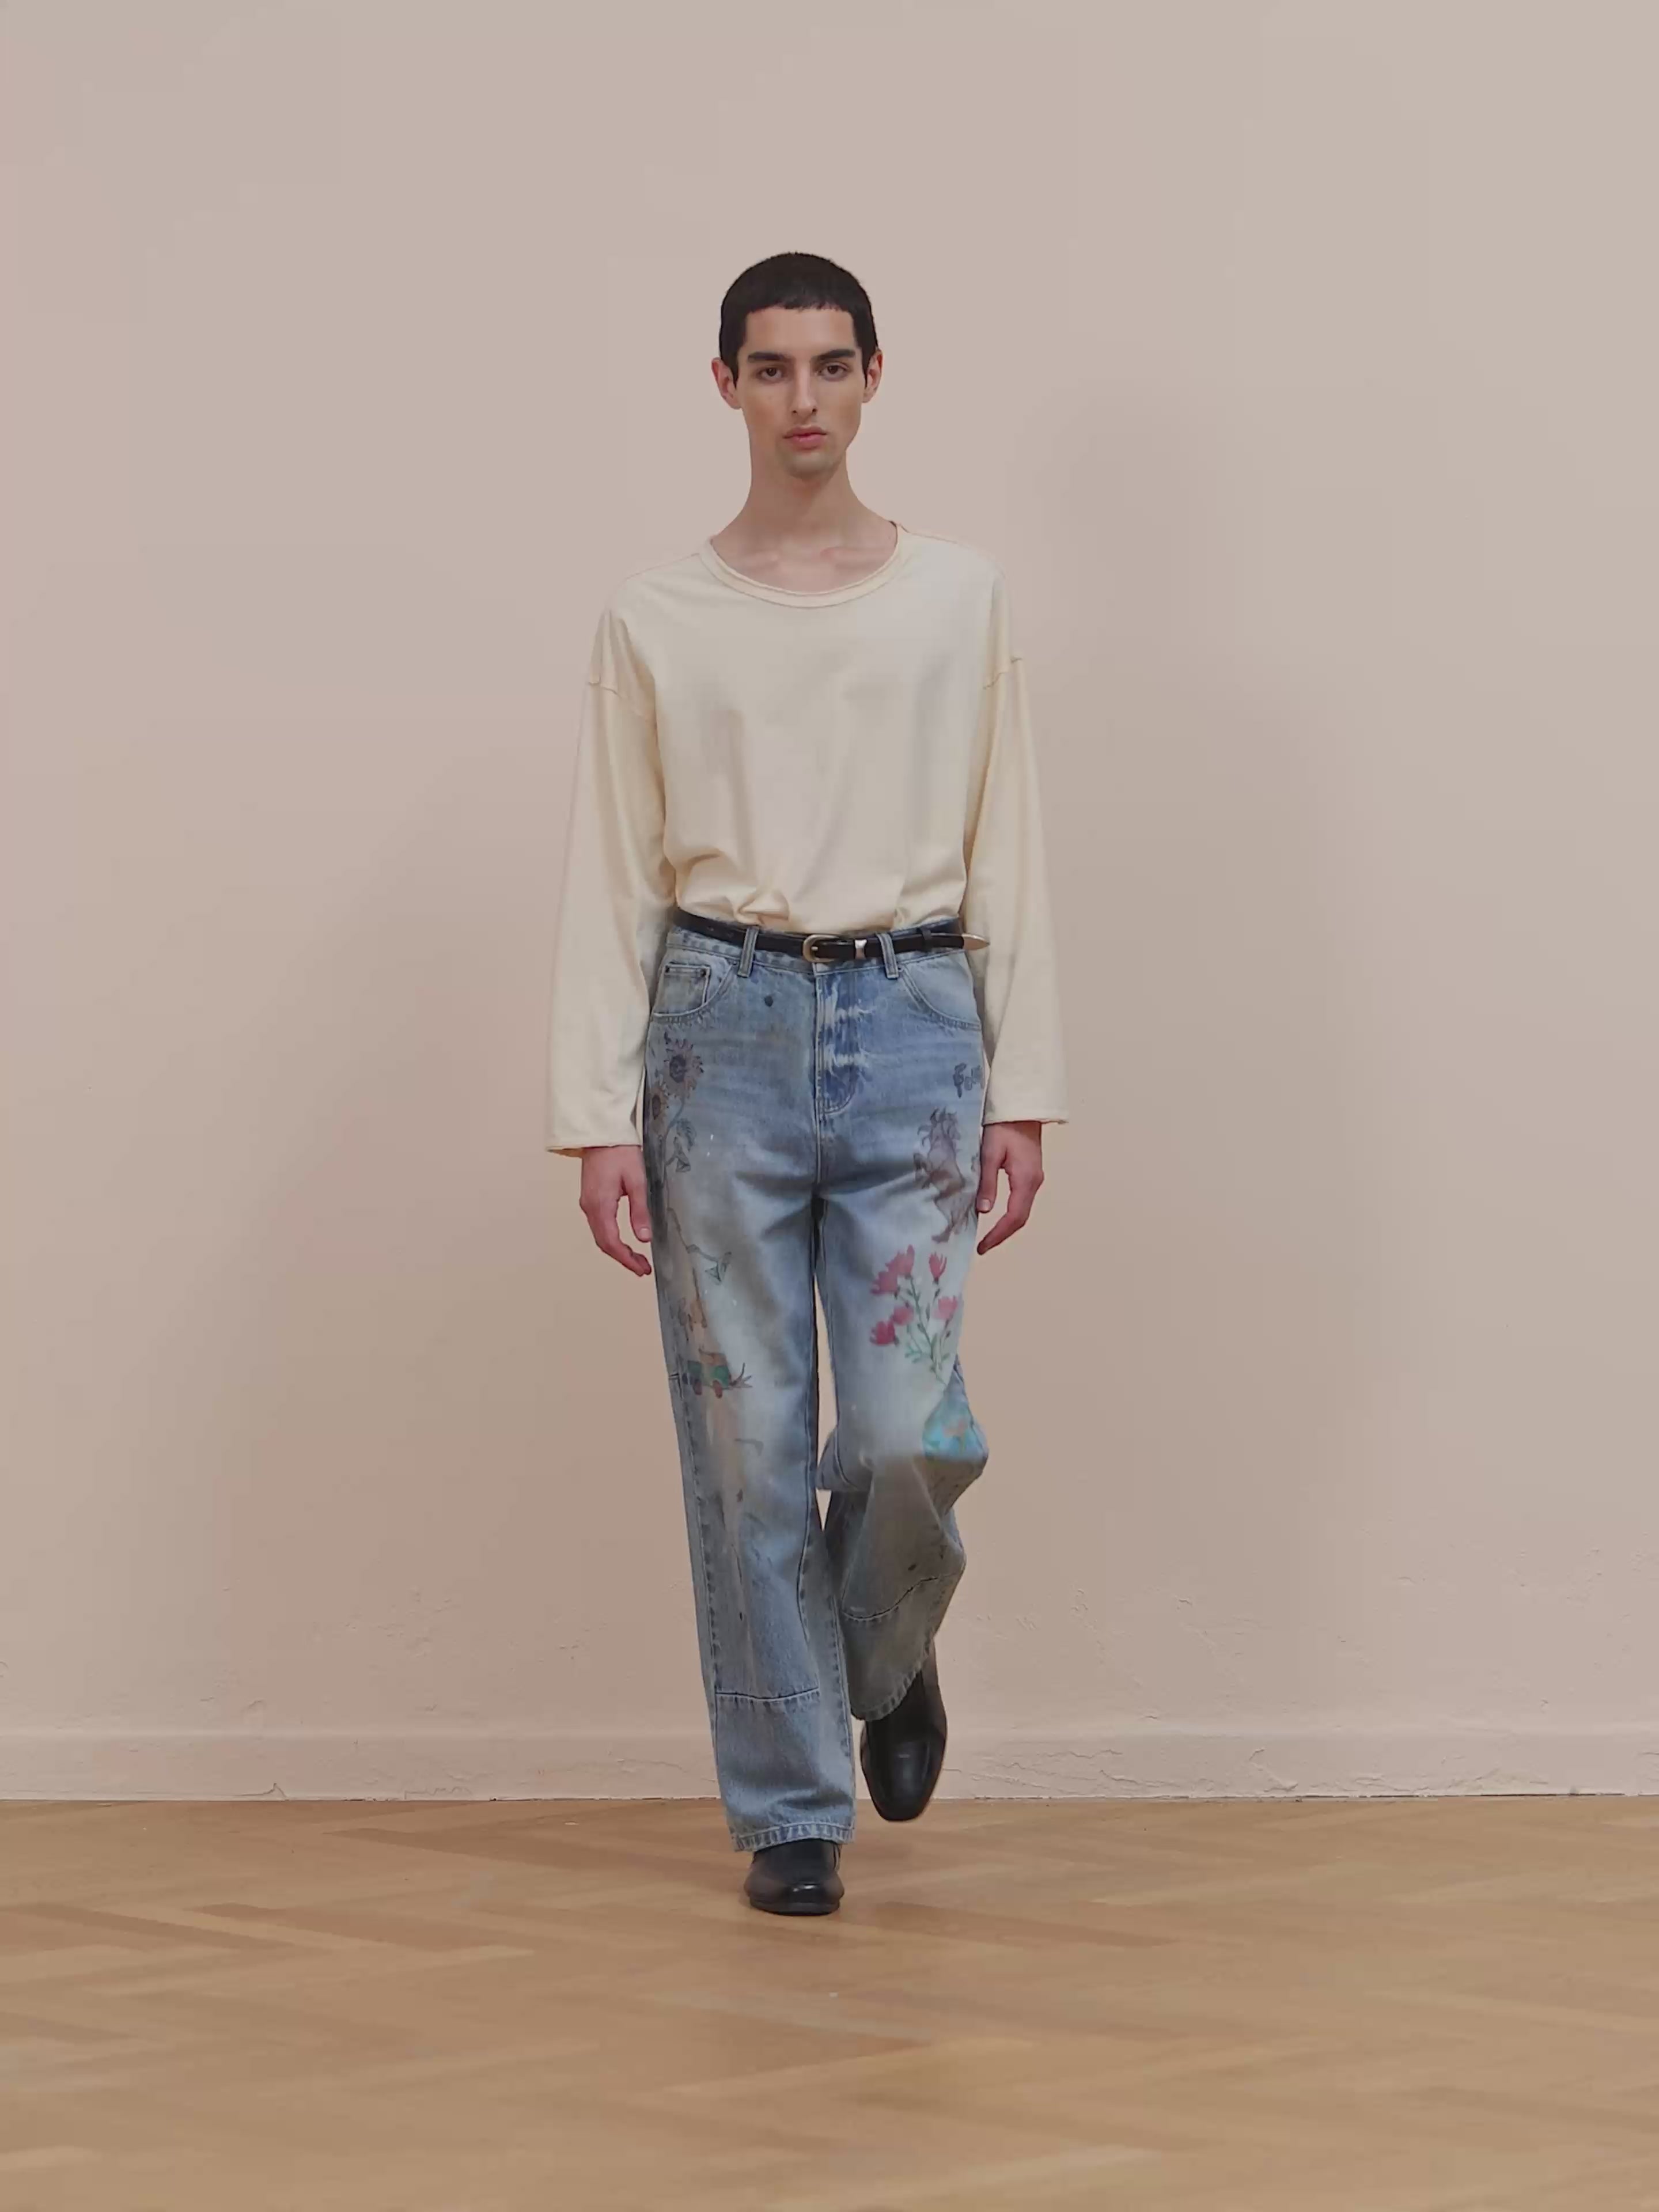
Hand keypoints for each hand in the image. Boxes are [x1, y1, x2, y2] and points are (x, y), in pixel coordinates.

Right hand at [579, 1144, 652, 1275]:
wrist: (601, 1132)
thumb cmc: (620, 1152)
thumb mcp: (637, 1180)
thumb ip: (639, 1211)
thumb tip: (644, 1239)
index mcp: (600, 1205)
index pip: (611, 1243)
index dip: (626, 1259)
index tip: (642, 1269)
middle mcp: (589, 1208)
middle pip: (604, 1243)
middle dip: (623, 1258)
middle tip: (642, 1268)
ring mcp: (587, 1203)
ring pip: (600, 1236)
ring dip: (617, 1250)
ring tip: (636, 1259)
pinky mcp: (590, 1198)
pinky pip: (599, 1226)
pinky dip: (611, 1238)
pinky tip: (624, 1241)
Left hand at [975, 1120, 1044, 1253]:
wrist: (1021, 1107)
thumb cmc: (1003, 1126)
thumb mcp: (990, 1153)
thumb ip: (988, 1183)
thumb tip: (984, 1211)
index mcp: (1025, 1180)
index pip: (1014, 1217)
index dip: (998, 1235)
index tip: (982, 1246)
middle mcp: (1034, 1182)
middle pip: (1021, 1218)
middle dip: (1002, 1234)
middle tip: (983, 1246)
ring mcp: (1034, 1177)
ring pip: (1022, 1210)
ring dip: (1007, 1225)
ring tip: (988, 1235)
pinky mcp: (1030, 1172)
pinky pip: (1022, 1200)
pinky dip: (1010, 1212)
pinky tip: (996, 1215)